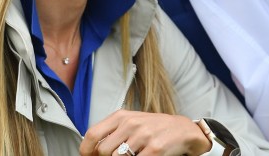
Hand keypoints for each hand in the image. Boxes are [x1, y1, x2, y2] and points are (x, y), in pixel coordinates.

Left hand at [79, 110, 211, 155]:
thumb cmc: (153, 128)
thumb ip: (112, 132)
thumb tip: (91, 150)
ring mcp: (143, 136)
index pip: (93, 134)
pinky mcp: (155, 149)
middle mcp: (131, 124)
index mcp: (121, 116)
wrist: (182, 130)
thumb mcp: (131, 122)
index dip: (86, 150)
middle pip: (103, 151)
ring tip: (132, 155)